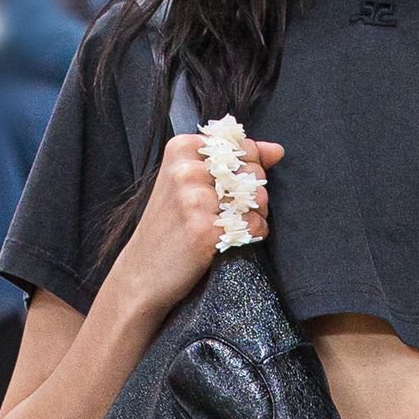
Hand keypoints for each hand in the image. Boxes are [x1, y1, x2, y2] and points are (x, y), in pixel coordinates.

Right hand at [111, 128, 284, 324]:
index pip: (240, 146)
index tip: (228, 188)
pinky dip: (253, 234)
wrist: (141, 273)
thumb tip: (277, 151)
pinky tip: (231, 240)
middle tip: (229, 212)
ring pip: (257, 197)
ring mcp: (194, 200)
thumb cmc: (169, 227)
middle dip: (253, 193)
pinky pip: (253, 224)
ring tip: (231, 226)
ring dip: (256, 214)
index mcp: (181, 149)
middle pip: (251, 171)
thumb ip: (233, 161)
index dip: (247, 168)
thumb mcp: (189, 183)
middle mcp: (186, 170)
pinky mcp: (204, 230)